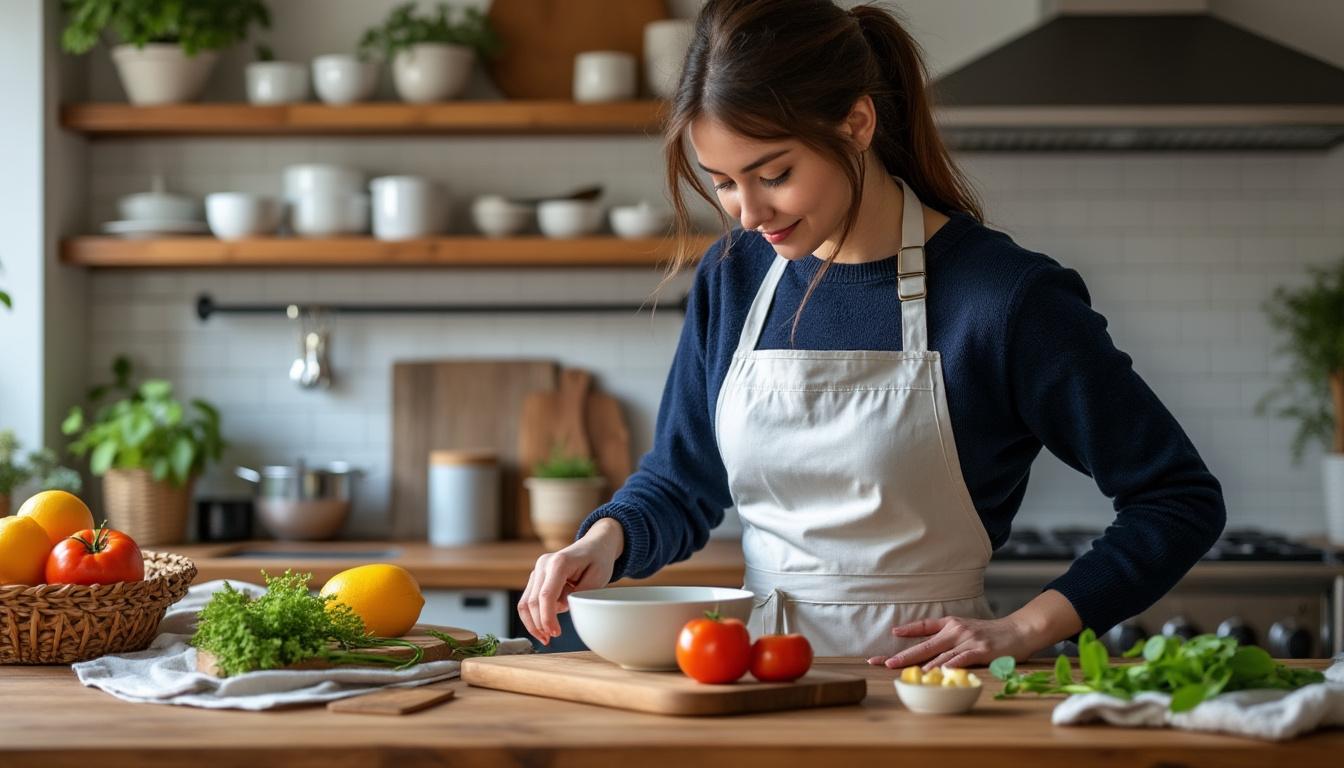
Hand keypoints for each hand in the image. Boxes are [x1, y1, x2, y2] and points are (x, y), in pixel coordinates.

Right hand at [517, 518, 623, 644]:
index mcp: (559, 562)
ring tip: (545, 638)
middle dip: (539, 624)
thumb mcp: (598, 578)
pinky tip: (543, 628)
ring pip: (525, 602)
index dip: (547, 618)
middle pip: (532, 601)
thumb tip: (558, 608)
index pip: (546, 595)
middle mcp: (544, 564)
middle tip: (551, 639)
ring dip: (532, 623)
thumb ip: (578, 594)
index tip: (555, 633)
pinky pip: (528, 600)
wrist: (595, 545)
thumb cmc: (598, 561)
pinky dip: (532, 616)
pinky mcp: (536, 577)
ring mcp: (538, 570)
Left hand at [866, 591, 1081, 669]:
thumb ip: (945, 635)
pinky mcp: (980, 651)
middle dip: (902, 656)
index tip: (890, 636)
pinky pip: (961, 659)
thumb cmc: (990, 634)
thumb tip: (926, 649)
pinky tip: (938, 672)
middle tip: (882, 663)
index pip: (923, 627)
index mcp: (950, 624)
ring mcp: (967, 641)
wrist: (1019, 631)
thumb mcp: (964, 628)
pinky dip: (949, 666)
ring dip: (920, 664)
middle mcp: (956, 630)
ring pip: (939, 654)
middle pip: (924, 645)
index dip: (906, 631)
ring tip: (903, 672)